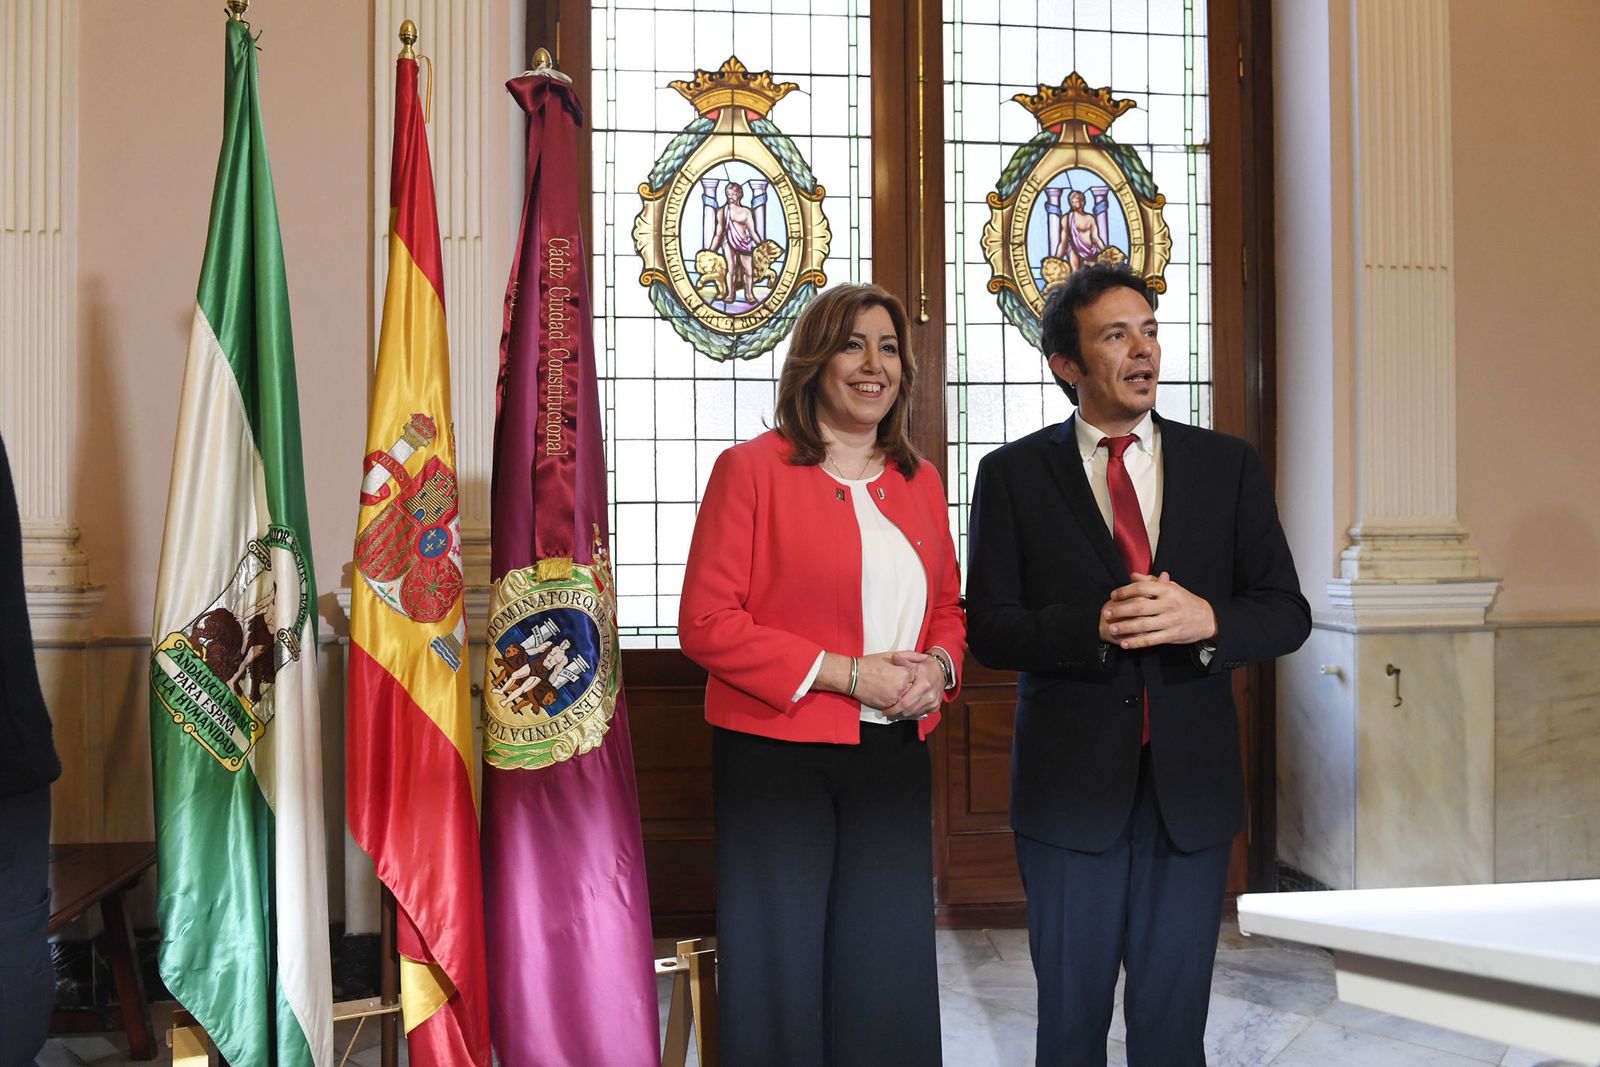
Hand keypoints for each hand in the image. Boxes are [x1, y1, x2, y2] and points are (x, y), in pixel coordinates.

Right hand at [850, 651, 917, 709]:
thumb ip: (910, 656)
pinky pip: (897, 707)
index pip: (916, 678)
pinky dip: (895, 704)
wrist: (854, 676)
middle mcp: (903, 687)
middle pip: (912, 690)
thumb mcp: (891, 655)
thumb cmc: (871, 664)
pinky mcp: (888, 706)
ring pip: (906, 700)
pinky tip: (887, 696)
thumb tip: (925, 658)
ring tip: (891, 690)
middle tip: (895, 683)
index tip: (901, 675)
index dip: (909, 677)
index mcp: (905, 674)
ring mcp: (896, 698)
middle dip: (907, 688)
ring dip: (902, 697)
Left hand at [881, 651, 943, 718]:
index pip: (906, 703)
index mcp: (923, 685)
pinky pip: (920, 713)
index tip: (886, 710)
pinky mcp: (935, 706)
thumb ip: (902, 661)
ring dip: (904, 714)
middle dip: (897, 713)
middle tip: (888, 712)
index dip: (894, 709)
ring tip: (895, 711)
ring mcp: (933, 702)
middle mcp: (930, 695)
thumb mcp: (913, 662)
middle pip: (909, 711)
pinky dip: (912, 713)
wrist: (941, 671)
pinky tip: (905, 710)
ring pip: (914, 714)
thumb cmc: (925, 667)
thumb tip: (894, 658)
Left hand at [1099, 571, 1215, 649]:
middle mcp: (1169, 605)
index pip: (1142, 588)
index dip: (1125, 591)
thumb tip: (1132, 575)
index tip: (1114, 595)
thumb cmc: (1185, 601)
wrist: (1207, 618)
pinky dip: (1136, 643)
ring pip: (1143, 625)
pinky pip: (1151, 640)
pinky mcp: (1172, 635)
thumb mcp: (1172, 587)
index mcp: (1168, 590)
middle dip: (1120, 610)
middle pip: (1139, 606)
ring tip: (1112, 628)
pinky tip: (1124, 643)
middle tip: (1106, 612)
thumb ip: (1151, 582)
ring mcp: (1170, 621)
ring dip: (1125, 627)